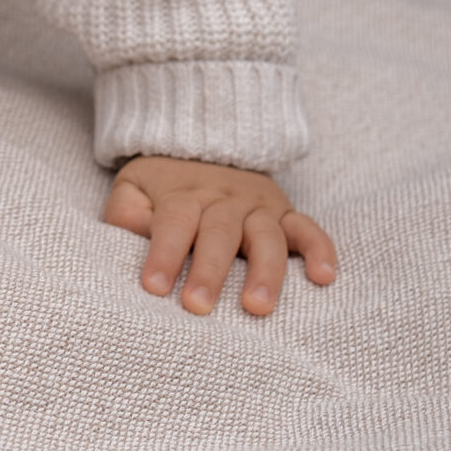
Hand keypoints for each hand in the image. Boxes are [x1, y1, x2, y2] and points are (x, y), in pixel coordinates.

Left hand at [103, 154, 336, 315]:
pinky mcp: (285, 213)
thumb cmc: (164, 185)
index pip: (173, 224)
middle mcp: (224, 199)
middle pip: (218, 234)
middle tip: (198, 307)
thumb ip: (127, 213)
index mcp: (183, 195)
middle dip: (209, 271)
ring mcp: (258, 206)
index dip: (162, 254)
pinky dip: (319, 250)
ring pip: (265, 236)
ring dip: (263, 271)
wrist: (204, 143)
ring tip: (257, 307)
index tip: (153, 287)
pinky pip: (308, 229)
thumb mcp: (133, 188)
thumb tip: (132, 236)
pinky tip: (323, 277)